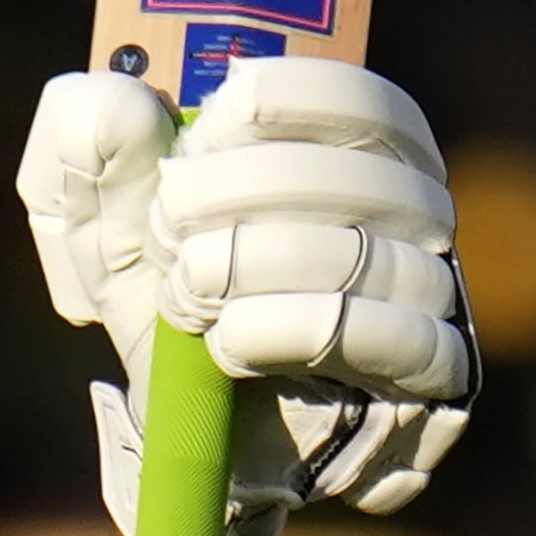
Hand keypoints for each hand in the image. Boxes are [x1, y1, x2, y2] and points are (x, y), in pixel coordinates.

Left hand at [21, 55, 478, 535]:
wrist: (193, 436)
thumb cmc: (170, 310)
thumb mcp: (111, 234)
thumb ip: (96, 163)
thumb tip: (115, 99)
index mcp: (358, 158)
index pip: (366, 101)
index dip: (288, 102)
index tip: (206, 129)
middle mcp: (416, 221)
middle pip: (359, 175)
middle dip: (240, 193)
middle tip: (170, 229)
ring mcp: (435, 300)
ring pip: (361, 257)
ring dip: (250, 268)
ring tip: (187, 295)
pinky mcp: (439, 381)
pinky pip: (391, 340)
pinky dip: (286, 332)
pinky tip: (227, 344)